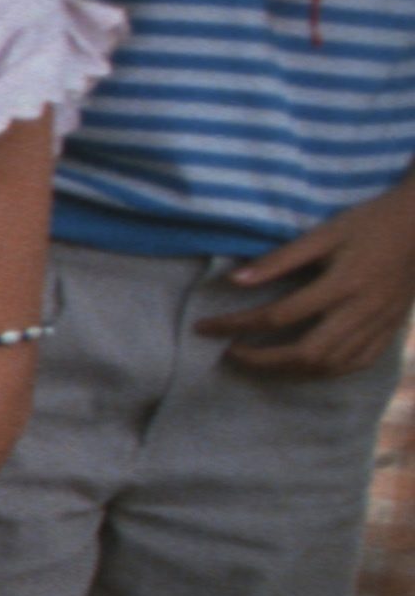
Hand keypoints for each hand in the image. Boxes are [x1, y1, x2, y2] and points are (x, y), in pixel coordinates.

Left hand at [199, 180, 414, 375]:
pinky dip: (325, 371)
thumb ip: (280, 260)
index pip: (278, 316)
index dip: (236, 325)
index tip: (205, 328)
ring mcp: (379, 325)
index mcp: (342, 285)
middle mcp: (361, 312)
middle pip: (305, 353)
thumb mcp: (324, 233)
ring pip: (330, 365)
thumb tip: (235, 281)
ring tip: (260, 361)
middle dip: (261, 360)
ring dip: (289, 370)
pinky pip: (357, 364)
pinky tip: (303, 365)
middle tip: (231, 352)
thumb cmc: (369, 223)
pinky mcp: (390, 330)